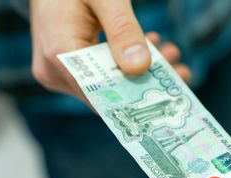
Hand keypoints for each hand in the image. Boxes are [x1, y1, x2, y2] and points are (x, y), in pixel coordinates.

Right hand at [30, 0, 189, 102]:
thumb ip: (122, 29)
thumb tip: (140, 66)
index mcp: (58, 53)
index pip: (100, 92)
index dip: (135, 96)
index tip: (168, 90)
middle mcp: (53, 72)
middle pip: (106, 92)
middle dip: (144, 80)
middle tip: (177, 67)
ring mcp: (57, 73)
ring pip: (105, 85)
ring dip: (138, 71)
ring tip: (167, 52)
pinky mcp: (65, 71)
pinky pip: (98, 76)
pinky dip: (123, 65)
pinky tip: (146, 48)